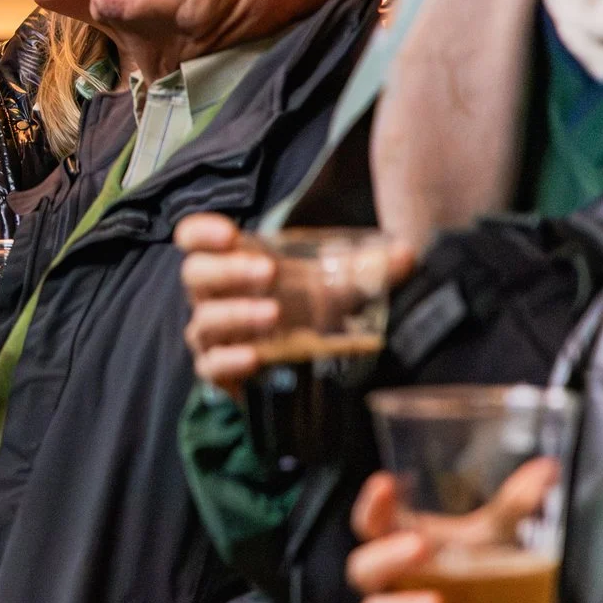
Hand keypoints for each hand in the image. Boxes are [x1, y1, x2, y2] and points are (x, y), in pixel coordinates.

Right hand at [178, 214, 412, 395]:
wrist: (299, 367)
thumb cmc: (307, 311)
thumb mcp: (337, 286)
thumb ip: (368, 268)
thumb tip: (408, 255)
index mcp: (231, 262)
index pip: (194, 238)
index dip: (202, 232)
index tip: (229, 233)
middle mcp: (213, 295)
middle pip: (196, 275)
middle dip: (228, 270)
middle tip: (268, 273)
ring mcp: (212, 334)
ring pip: (205, 320)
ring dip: (236, 314)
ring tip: (273, 315)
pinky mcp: (218, 371)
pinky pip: (211, 366)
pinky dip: (230, 361)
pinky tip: (255, 357)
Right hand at [346, 459, 558, 602]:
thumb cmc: (466, 573)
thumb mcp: (488, 539)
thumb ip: (512, 508)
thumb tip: (549, 468)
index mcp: (394, 546)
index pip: (369, 522)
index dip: (372, 504)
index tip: (386, 482)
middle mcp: (383, 586)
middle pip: (363, 569)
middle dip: (386, 557)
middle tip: (420, 547)